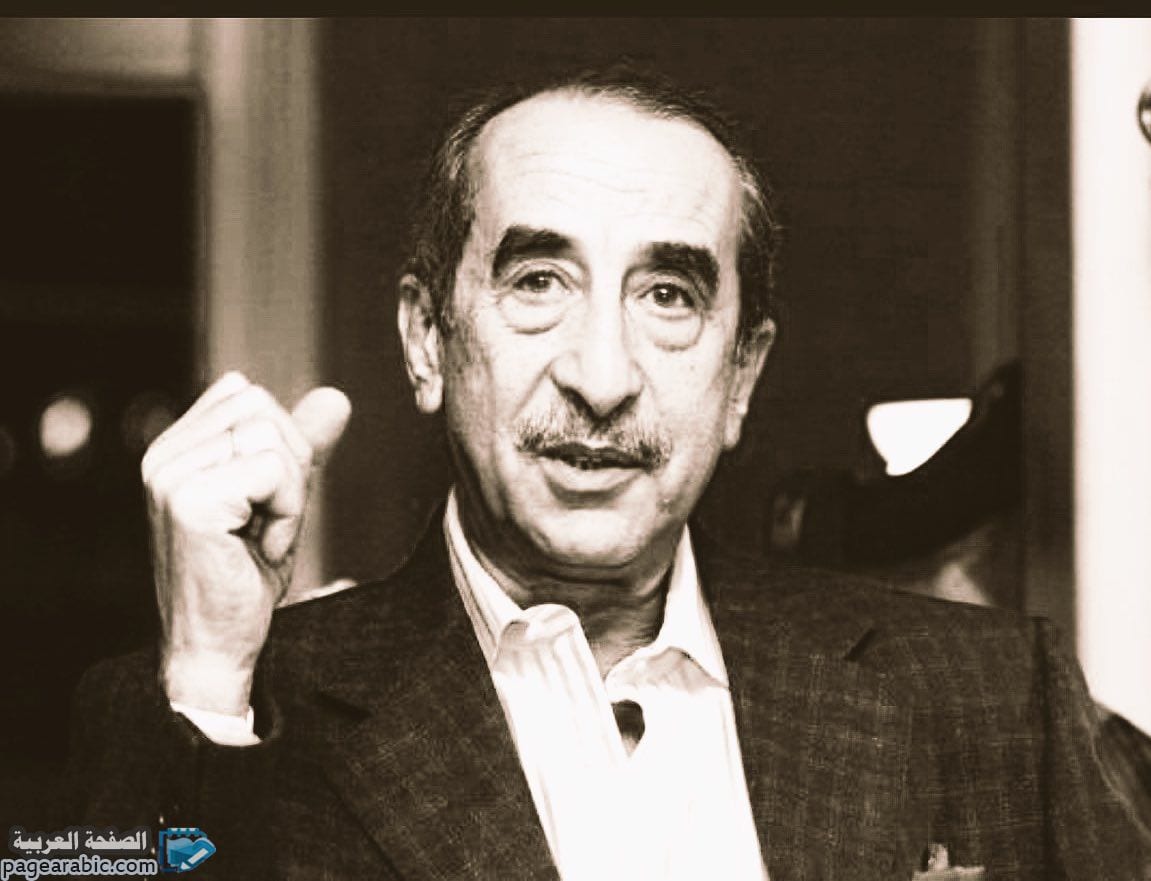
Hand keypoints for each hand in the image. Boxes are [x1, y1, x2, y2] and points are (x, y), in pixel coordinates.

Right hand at [142, 372, 351, 714]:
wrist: (216, 647)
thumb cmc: (245, 576)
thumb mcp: (280, 498)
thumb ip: (301, 446)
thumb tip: (336, 397)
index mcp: (176, 447)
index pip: (249, 396)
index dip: (280, 447)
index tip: (261, 504)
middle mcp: (162, 455)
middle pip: (262, 410)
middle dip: (288, 469)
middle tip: (266, 525)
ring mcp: (169, 475)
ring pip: (272, 441)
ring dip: (289, 496)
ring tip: (260, 538)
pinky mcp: (188, 500)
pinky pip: (273, 472)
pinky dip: (286, 513)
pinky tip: (260, 549)